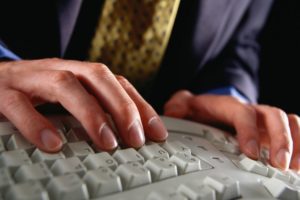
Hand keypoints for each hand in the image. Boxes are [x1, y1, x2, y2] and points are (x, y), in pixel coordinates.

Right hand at [0, 58, 167, 151]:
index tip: (157, 133)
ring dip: (90, 114)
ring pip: (65, 86)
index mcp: (80, 73)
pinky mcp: (4, 93)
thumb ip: (96, 110)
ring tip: (107, 143)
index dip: (141, 106)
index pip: (118, 83)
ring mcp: (33, 79)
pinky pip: (20, 105)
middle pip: (98, 77)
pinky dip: (37, 124)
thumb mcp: (72, 98)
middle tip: (136, 139)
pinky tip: (54, 144)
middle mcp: (61, 70)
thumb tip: (128, 133)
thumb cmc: (38, 92)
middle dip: (122, 108)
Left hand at [164, 90, 299, 170]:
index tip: (249, 152)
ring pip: (290, 123)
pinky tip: (297, 165)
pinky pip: (294, 132)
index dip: (249, 130)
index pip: (244, 113)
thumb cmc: (203, 110)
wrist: (214, 107)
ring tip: (294, 167)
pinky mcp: (273, 132)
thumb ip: (179, 105)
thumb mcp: (187, 105)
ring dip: (296, 143)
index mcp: (230, 106)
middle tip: (279, 164)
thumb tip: (174, 109)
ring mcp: (265, 121)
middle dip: (280, 140)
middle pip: (275, 116)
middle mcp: (252, 111)